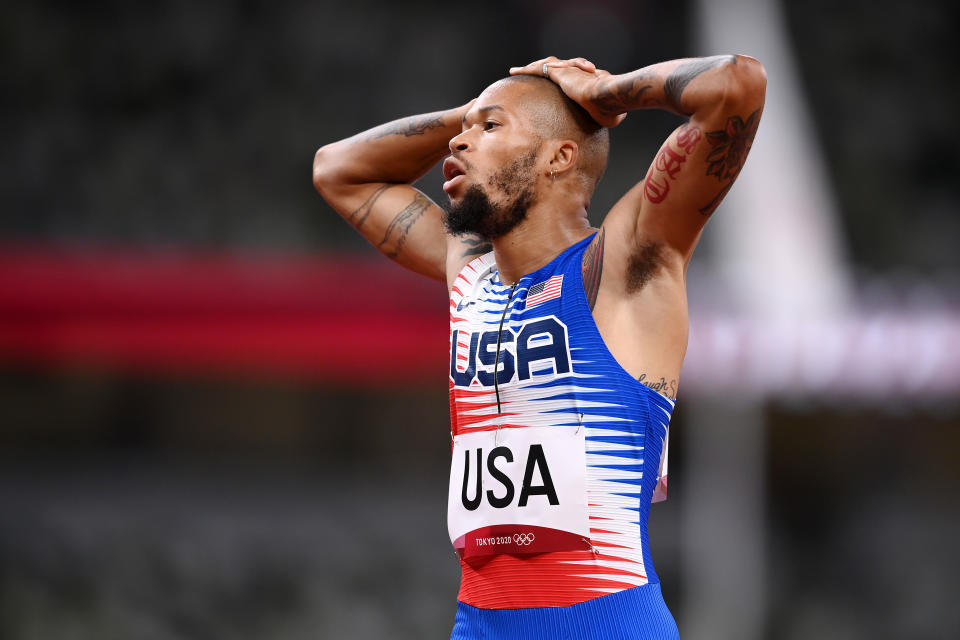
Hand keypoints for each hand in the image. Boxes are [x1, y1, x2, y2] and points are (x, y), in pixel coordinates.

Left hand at [509, 56, 627, 127]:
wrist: (607, 98)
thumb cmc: (611, 109)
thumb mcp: (609, 115)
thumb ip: (608, 114)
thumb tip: (617, 118)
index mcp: (585, 83)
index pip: (571, 79)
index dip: (562, 79)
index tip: (558, 82)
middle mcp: (575, 73)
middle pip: (556, 67)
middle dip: (543, 68)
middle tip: (531, 71)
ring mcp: (568, 71)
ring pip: (545, 65)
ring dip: (531, 67)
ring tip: (518, 70)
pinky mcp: (560, 72)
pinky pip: (538, 69)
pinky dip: (526, 70)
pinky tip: (515, 72)